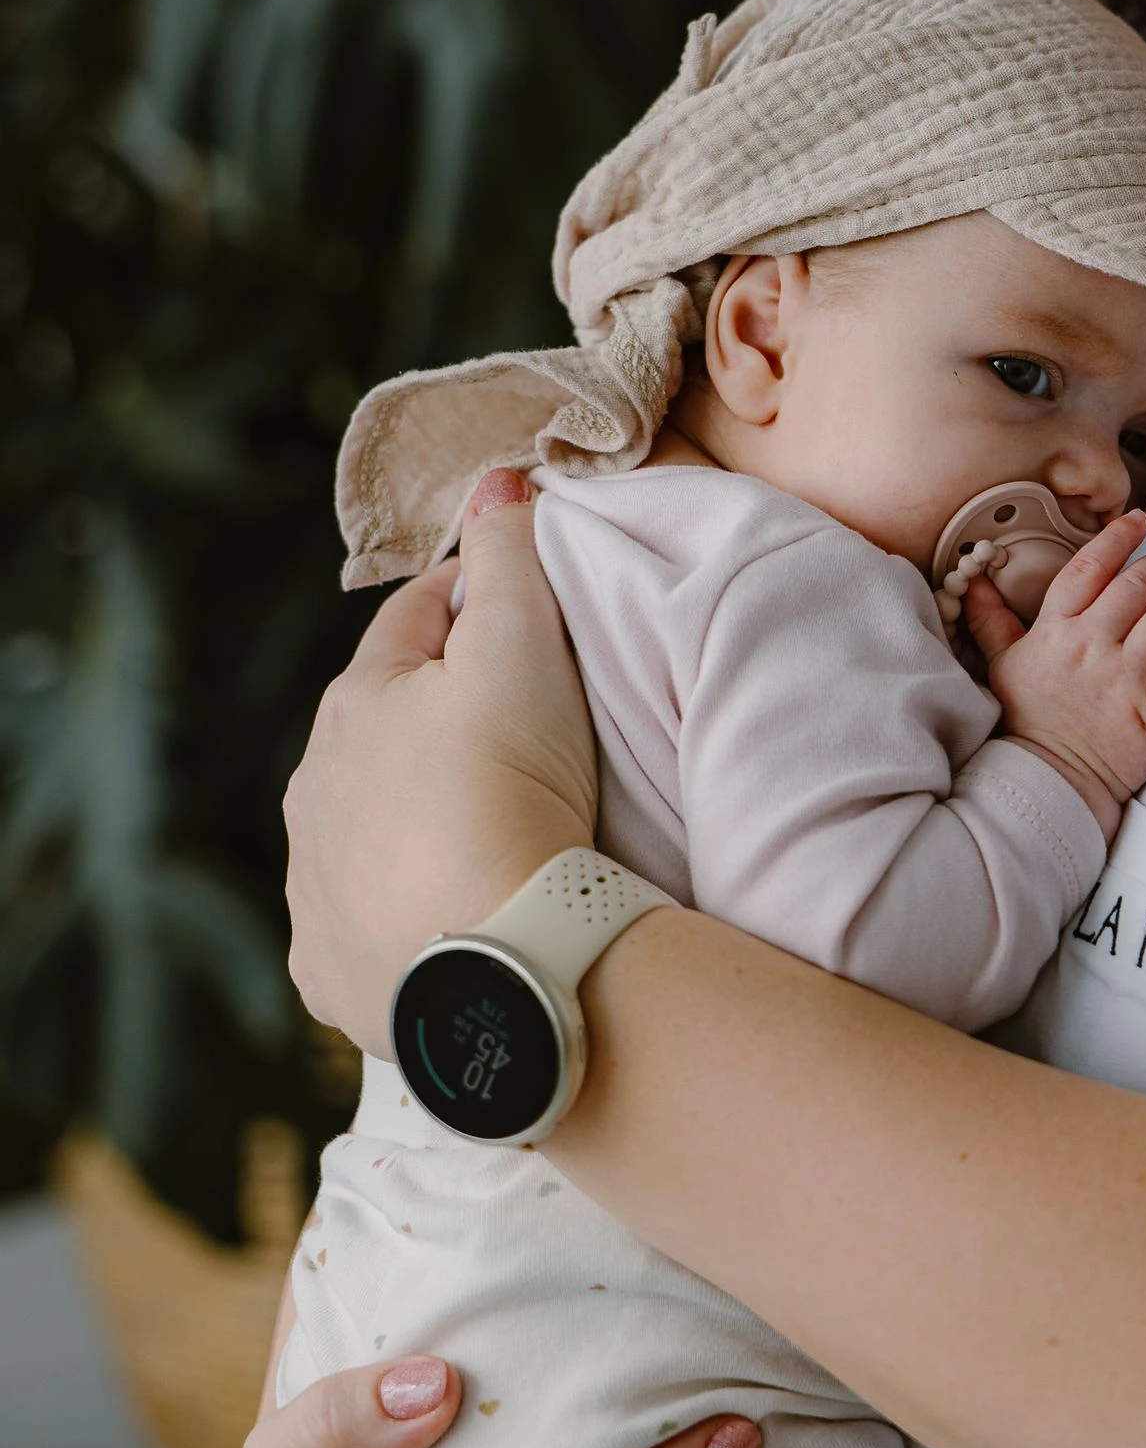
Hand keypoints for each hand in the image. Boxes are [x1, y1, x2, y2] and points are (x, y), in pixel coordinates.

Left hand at [285, 470, 594, 1051]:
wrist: (505, 967)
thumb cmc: (513, 793)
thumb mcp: (523, 649)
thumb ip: (510, 554)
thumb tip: (498, 479)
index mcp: (353, 704)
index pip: (416, 617)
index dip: (478, 598)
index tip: (532, 607)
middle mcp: (312, 791)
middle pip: (386, 722)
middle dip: (442, 709)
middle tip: (528, 723)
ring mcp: (314, 886)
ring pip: (365, 820)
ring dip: (416, 809)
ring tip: (494, 822)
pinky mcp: (331, 968)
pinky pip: (362, 917)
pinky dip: (401, 902)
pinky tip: (449, 906)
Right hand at [967, 511, 1145, 836]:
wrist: (1043, 784)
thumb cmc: (1024, 725)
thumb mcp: (1001, 665)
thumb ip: (992, 619)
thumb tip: (974, 579)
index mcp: (1055, 630)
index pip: (1088, 568)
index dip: (1116, 539)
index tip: (1140, 520)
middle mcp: (1093, 645)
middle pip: (1139, 586)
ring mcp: (1126, 678)